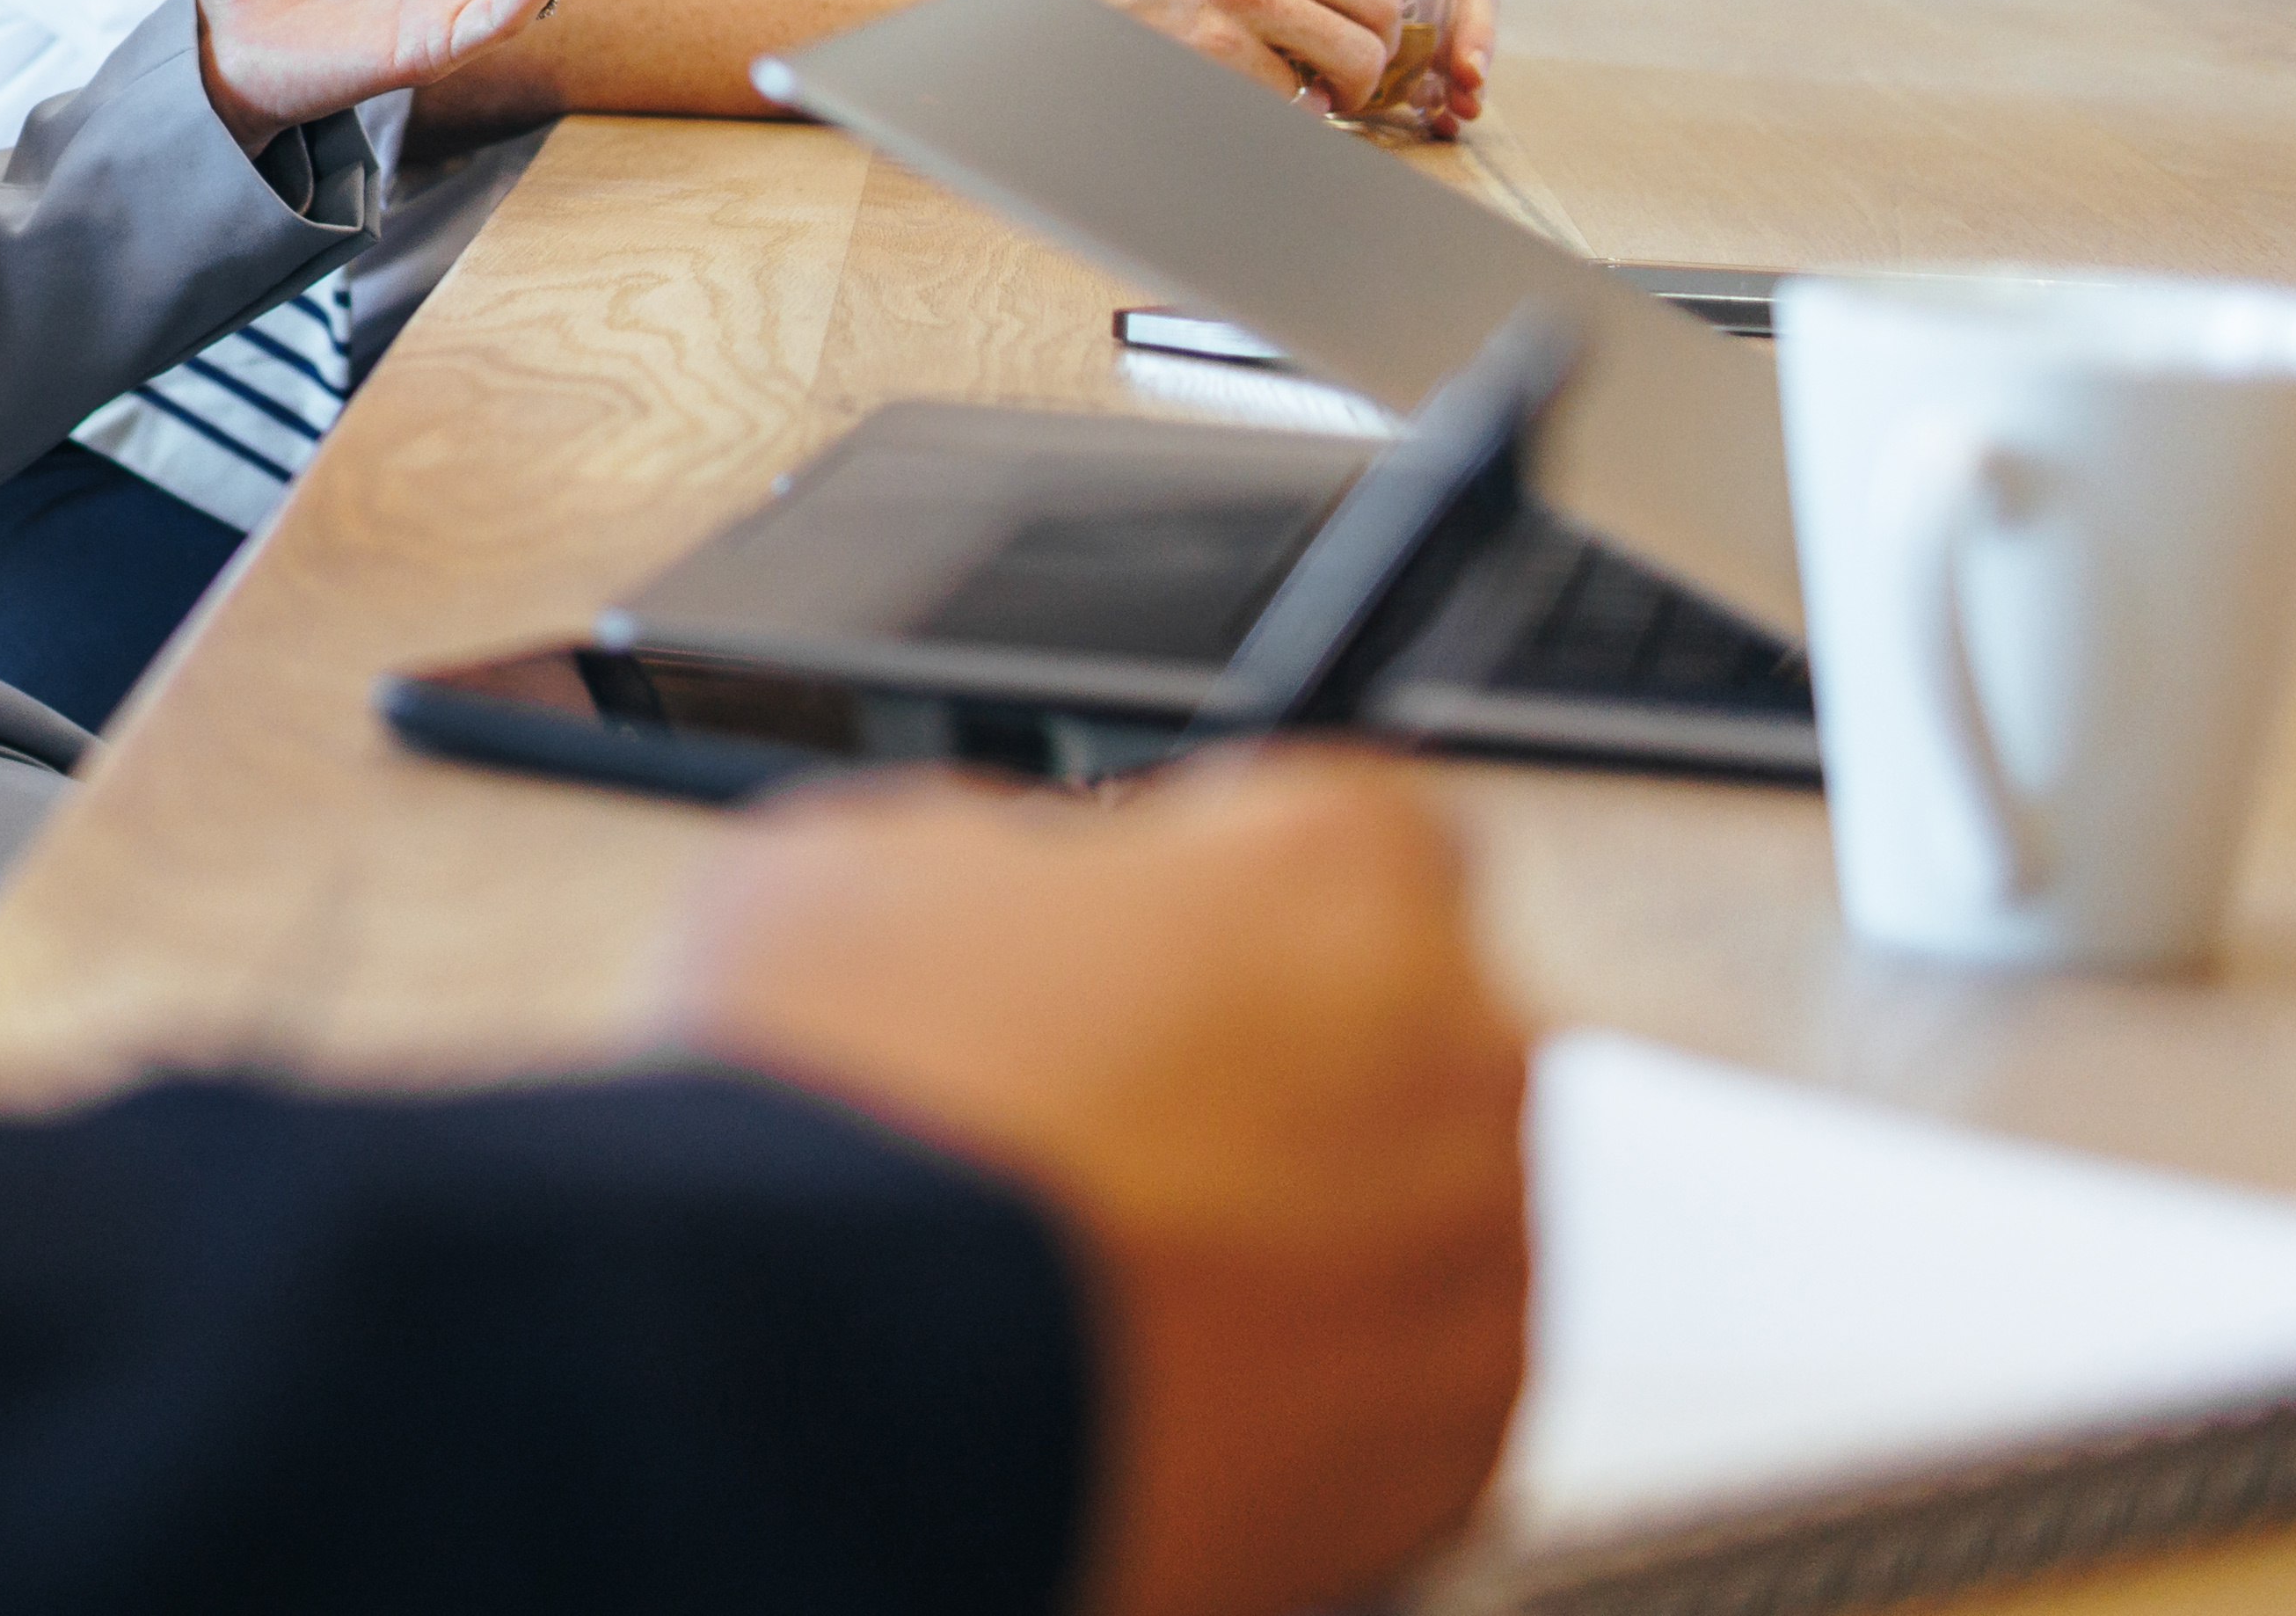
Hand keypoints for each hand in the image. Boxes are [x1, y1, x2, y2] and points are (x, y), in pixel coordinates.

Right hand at [654, 752, 1532, 1615]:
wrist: (828, 1400)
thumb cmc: (844, 1117)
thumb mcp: (868, 860)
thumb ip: (1015, 860)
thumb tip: (1024, 903)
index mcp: (1342, 877)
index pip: (1349, 826)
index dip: (1223, 871)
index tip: (1146, 925)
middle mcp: (1456, 1066)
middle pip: (1398, 1028)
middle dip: (1272, 1056)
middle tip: (1100, 1106)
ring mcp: (1467, 1283)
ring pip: (1410, 1220)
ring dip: (1295, 1226)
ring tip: (1099, 1264)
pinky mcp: (1440, 1468)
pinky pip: (1392, 1391)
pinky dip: (1299, 1385)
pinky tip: (1140, 1370)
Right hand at [1040, 0, 1407, 116]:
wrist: (1062, 13)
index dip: (1385, 34)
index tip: (1362, 48)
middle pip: (1368, 41)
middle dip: (1366, 77)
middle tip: (1341, 86)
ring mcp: (1225, 26)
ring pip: (1332, 83)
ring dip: (1325, 103)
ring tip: (1296, 97)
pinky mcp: (1203, 70)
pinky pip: (1283, 112)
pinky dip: (1281, 120)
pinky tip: (1254, 105)